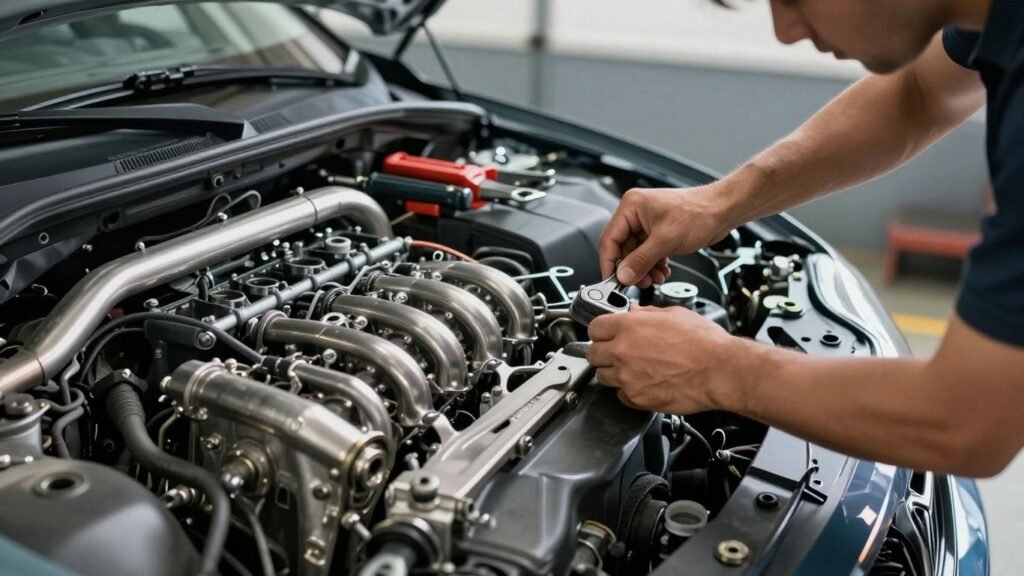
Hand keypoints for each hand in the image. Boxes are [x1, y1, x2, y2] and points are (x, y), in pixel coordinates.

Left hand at [586, 306, 745, 413]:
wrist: (719, 370)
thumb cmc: (704, 343)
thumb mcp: (674, 315)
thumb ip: (647, 314)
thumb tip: (635, 312)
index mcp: (629, 326)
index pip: (594, 328)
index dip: (602, 331)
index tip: (607, 334)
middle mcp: (622, 351)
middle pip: (593, 354)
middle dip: (603, 353)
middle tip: (618, 353)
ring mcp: (627, 377)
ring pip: (603, 377)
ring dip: (614, 373)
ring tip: (635, 369)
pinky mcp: (636, 398)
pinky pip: (621, 395)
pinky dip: (629, 391)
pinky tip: (645, 383)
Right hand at [600, 185, 733, 287]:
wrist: (722, 211)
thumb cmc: (699, 212)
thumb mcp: (666, 240)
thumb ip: (641, 260)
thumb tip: (623, 275)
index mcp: (631, 206)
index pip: (610, 238)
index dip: (609, 262)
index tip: (612, 280)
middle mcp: (636, 213)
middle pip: (623, 248)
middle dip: (632, 268)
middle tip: (639, 281)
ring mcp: (647, 223)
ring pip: (636, 254)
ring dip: (644, 269)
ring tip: (655, 278)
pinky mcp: (658, 232)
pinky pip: (648, 253)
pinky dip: (653, 265)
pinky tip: (662, 271)